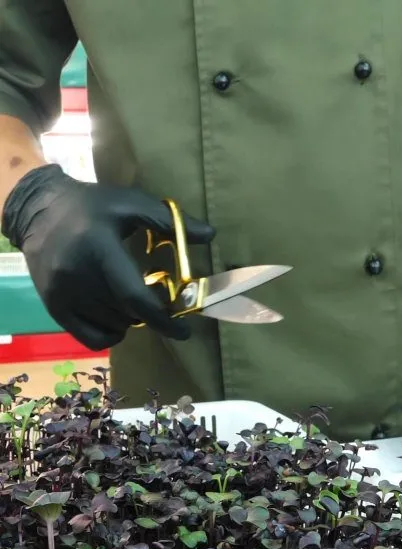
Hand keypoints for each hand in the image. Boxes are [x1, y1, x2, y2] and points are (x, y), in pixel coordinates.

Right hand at [2, 164, 214, 349]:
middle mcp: (77, 275)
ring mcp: (62, 294)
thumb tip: (210, 236)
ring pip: (112, 328)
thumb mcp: (130, 204)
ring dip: (130, 321)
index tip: (184, 331)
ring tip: (130, 300)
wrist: (38, 211)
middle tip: (156, 300)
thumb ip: (170, 221)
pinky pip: (90, 339)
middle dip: (149, 313)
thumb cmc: (92, 207)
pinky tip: (116, 318)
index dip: (163, 320)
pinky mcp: (54, 307)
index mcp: (100, 248)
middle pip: (127, 314)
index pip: (135, 297)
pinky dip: (110, 335)